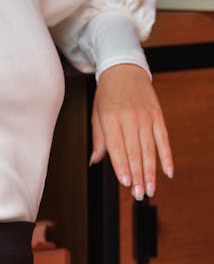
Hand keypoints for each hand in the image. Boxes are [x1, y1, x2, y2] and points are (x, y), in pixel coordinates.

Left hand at [90, 63, 173, 199]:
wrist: (124, 70)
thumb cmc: (107, 95)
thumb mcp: (96, 114)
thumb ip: (99, 139)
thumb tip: (95, 161)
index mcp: (111, 118)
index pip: (117, 147)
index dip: (122, 166)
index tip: (125, 183)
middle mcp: (129, 118)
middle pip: (135, 151)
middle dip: (137, 175)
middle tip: (138, 193)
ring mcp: (146, 117)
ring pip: (149, 149)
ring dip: (150, 171)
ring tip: (149, 189)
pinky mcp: (158, 116)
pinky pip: (164, 139)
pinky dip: (167, 157)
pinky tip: (168, 172)